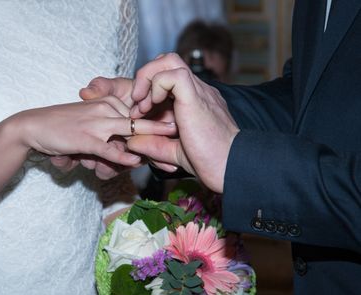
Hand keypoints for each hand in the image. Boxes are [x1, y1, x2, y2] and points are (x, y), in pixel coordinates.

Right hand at [16, 96, 175, 166]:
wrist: (35, 127)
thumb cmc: (65, 127)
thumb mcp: (93, 124)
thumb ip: (114, 134)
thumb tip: (133, 152)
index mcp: (112, 102)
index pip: (141, 115)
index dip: (160, 128)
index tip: (179, 139)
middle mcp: (108, 109)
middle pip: (142, 125)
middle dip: (161, 141)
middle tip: (180, 154)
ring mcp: (98, 123)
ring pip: (131, 135)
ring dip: (150, 151)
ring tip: (168, 164)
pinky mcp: (87, 138)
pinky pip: (109, 148)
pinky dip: (123, 156)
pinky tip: (136, 161)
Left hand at [127, 53, 239, 192]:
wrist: (229, 166)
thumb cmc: (209, 162)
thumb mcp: (174, 152)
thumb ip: (154, 145)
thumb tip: (132, 141)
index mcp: (193, 101)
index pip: (168, 77)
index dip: (148, 89)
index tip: (138, 114)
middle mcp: (197, 91)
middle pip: (167, 61)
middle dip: (145, 77)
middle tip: (137, 103)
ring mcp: (198, 91)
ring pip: (169, 60)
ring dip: (148, 78)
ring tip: (141, 104)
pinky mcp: (196, 96)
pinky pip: (174, 74)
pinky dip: (156, 86)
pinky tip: (152, 106)